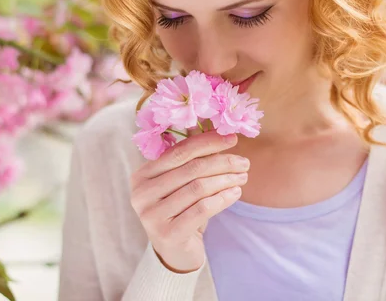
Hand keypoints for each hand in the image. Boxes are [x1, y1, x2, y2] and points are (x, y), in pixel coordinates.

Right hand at [129, 131, 248, 272]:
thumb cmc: (180, 211)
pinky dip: (223, 198)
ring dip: (226, 179)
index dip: (207, 143)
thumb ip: (190, 161)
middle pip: (190, 169)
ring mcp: (151, 215)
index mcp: (142, 175)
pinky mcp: (167, 233)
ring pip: (198, 187)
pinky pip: (202, 209)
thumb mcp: (179, 184)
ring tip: (243, 177)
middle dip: (222, 162)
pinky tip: (236, 193)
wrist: (175, 253)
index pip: (178, 152)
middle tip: (244, 162)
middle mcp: (141, 194)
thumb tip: (220, 132)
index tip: (232, 139)